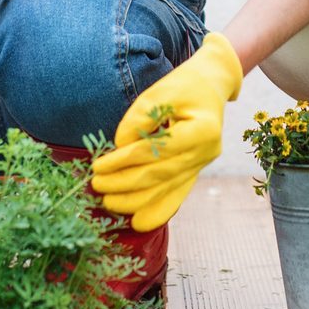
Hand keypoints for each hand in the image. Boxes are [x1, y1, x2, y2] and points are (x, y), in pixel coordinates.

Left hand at [91, 33, 242, 231]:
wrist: (211, 85)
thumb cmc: (184, 85)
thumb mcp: (160, 91)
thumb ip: (140, 118)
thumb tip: (120, 146)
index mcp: (203, 130)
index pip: (157, 151)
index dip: (125, 161)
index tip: (99, 165)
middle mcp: (207, 152)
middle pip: (160, 175)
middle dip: (124, 183)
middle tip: (96, 184)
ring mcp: (203, 165)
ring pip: (166, 191)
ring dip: (135, 201)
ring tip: (107, 202)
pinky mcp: (196, 172)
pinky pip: (176, 196)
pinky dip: (157, 210)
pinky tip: (137, 222)